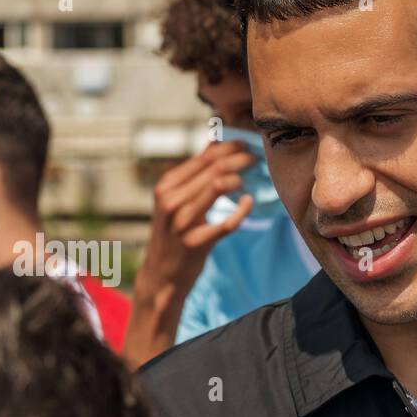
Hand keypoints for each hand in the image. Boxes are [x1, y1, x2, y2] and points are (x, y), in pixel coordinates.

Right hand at [122, 140, 254, 366]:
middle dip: (240, 159)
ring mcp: (182, 222)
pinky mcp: (196, 243)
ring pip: (218, 186)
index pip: (204, 157)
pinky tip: (248, 203)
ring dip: (239, 178)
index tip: (246, 145)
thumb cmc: (173, 233)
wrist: (161, 274)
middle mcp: (171, 201)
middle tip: (256, 159)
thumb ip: (194, 172)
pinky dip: (242, 210)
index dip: (230, 147)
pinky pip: (227, 222)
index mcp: (166, 186)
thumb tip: (216, 142)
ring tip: (249, 178)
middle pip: (214, 168)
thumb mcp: (175, 199)